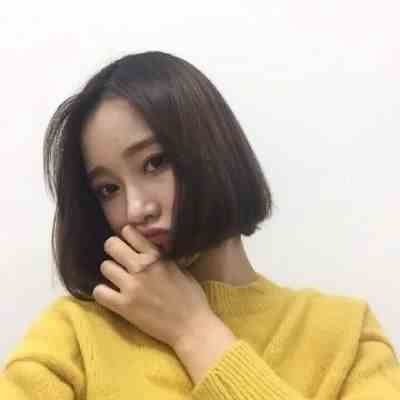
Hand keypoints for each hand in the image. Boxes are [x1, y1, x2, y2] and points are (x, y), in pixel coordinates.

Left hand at [92, 225, 214, 348]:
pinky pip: (99, 292)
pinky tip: (110, 294)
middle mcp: (141, 267)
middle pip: (111, 245)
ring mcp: (131, 286)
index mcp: (156, 256)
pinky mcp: (124, 306)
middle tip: (118, 258)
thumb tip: (147, 250)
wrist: (191, 327)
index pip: (130, 233)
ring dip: (110, 272)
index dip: (126, 237)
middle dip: (113, 249)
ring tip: (117, 278)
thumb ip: (161, 257)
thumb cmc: (191, 297)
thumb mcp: (180, 268)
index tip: (128, 243)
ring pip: (105, 267)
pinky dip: (102, 292)